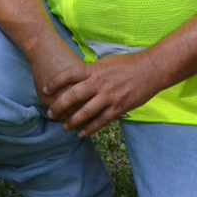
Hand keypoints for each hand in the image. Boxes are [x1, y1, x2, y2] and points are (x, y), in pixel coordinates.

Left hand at [41, 51, 169, 136]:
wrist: (151, 70)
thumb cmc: (128, 64)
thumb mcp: (105, 62)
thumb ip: (91, 71)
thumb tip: (77, 78)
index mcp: (94, 70)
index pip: (68, 75)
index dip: (55, 82)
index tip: (45, 90)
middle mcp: (99, 83)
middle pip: (73, 96)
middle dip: (59, 106)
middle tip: (50, 113)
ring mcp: (109, 97)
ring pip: (85, 112)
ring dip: (72, 121)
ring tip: (65, 126)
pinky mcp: (118, 108)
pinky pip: (100, 121)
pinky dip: (90, 129)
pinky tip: (82, 133)